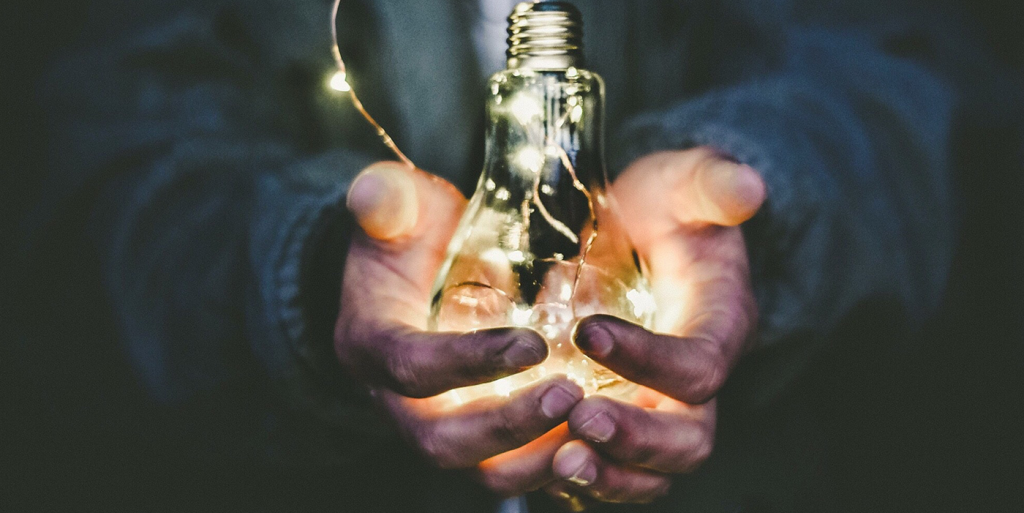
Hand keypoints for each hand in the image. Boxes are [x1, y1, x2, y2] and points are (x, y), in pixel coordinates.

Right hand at [335, 162, 583, 474]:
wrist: (414, 274)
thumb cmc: (410, 236)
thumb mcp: (398, 207)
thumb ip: (388, 200)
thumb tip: (373, 194)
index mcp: (371, 345)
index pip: (411, 367)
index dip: (468, 362)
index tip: (533, 344)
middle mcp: (397, 401)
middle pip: (442, 441)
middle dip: (508, 427)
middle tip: (571, 396)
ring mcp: (439, 425)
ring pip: (480, 471)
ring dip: (537, 458)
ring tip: (594, 426)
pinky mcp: (477, 438)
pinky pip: (512, 469)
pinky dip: (554, 463)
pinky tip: (600, 440)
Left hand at [543, 148, 765, 508]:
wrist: (641, 231)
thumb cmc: (664, 207)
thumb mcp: (684, 182)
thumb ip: (712, 184)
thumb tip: (748, 186)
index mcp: (719, 327)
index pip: (699, 366)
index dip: (650, 359)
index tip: (588, 331)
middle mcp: (695, 382)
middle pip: (688, 439)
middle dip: (636, 439)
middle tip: (580, 420)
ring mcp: (659, 407)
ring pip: (652, 471)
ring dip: (609, 475)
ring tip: (560, 461)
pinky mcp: (624, 418)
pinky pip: (613, 470)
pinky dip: (583, 479)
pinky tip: (539, 464)